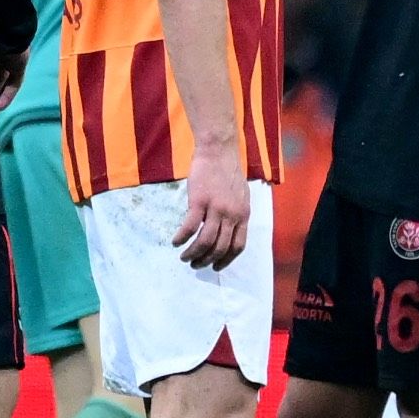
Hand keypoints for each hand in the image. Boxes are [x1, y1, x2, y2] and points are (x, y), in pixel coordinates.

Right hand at [172, 142, 249, 269]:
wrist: (218, 150)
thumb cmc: (227, 171)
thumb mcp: (240, 195)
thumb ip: (235, 214)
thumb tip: (226, 231)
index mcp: (243, 215)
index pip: (237, 246)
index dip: (226, 260)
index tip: (215, 267)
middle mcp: (232, 215)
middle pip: (220, 248)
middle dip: (207, 261)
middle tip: (195, 265)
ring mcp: (216, 208)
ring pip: (205, 242)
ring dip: (193, 254)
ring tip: (184, 257)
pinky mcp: (200, 201)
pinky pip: (190, 227)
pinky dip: (182, 238)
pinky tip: (175, 241)